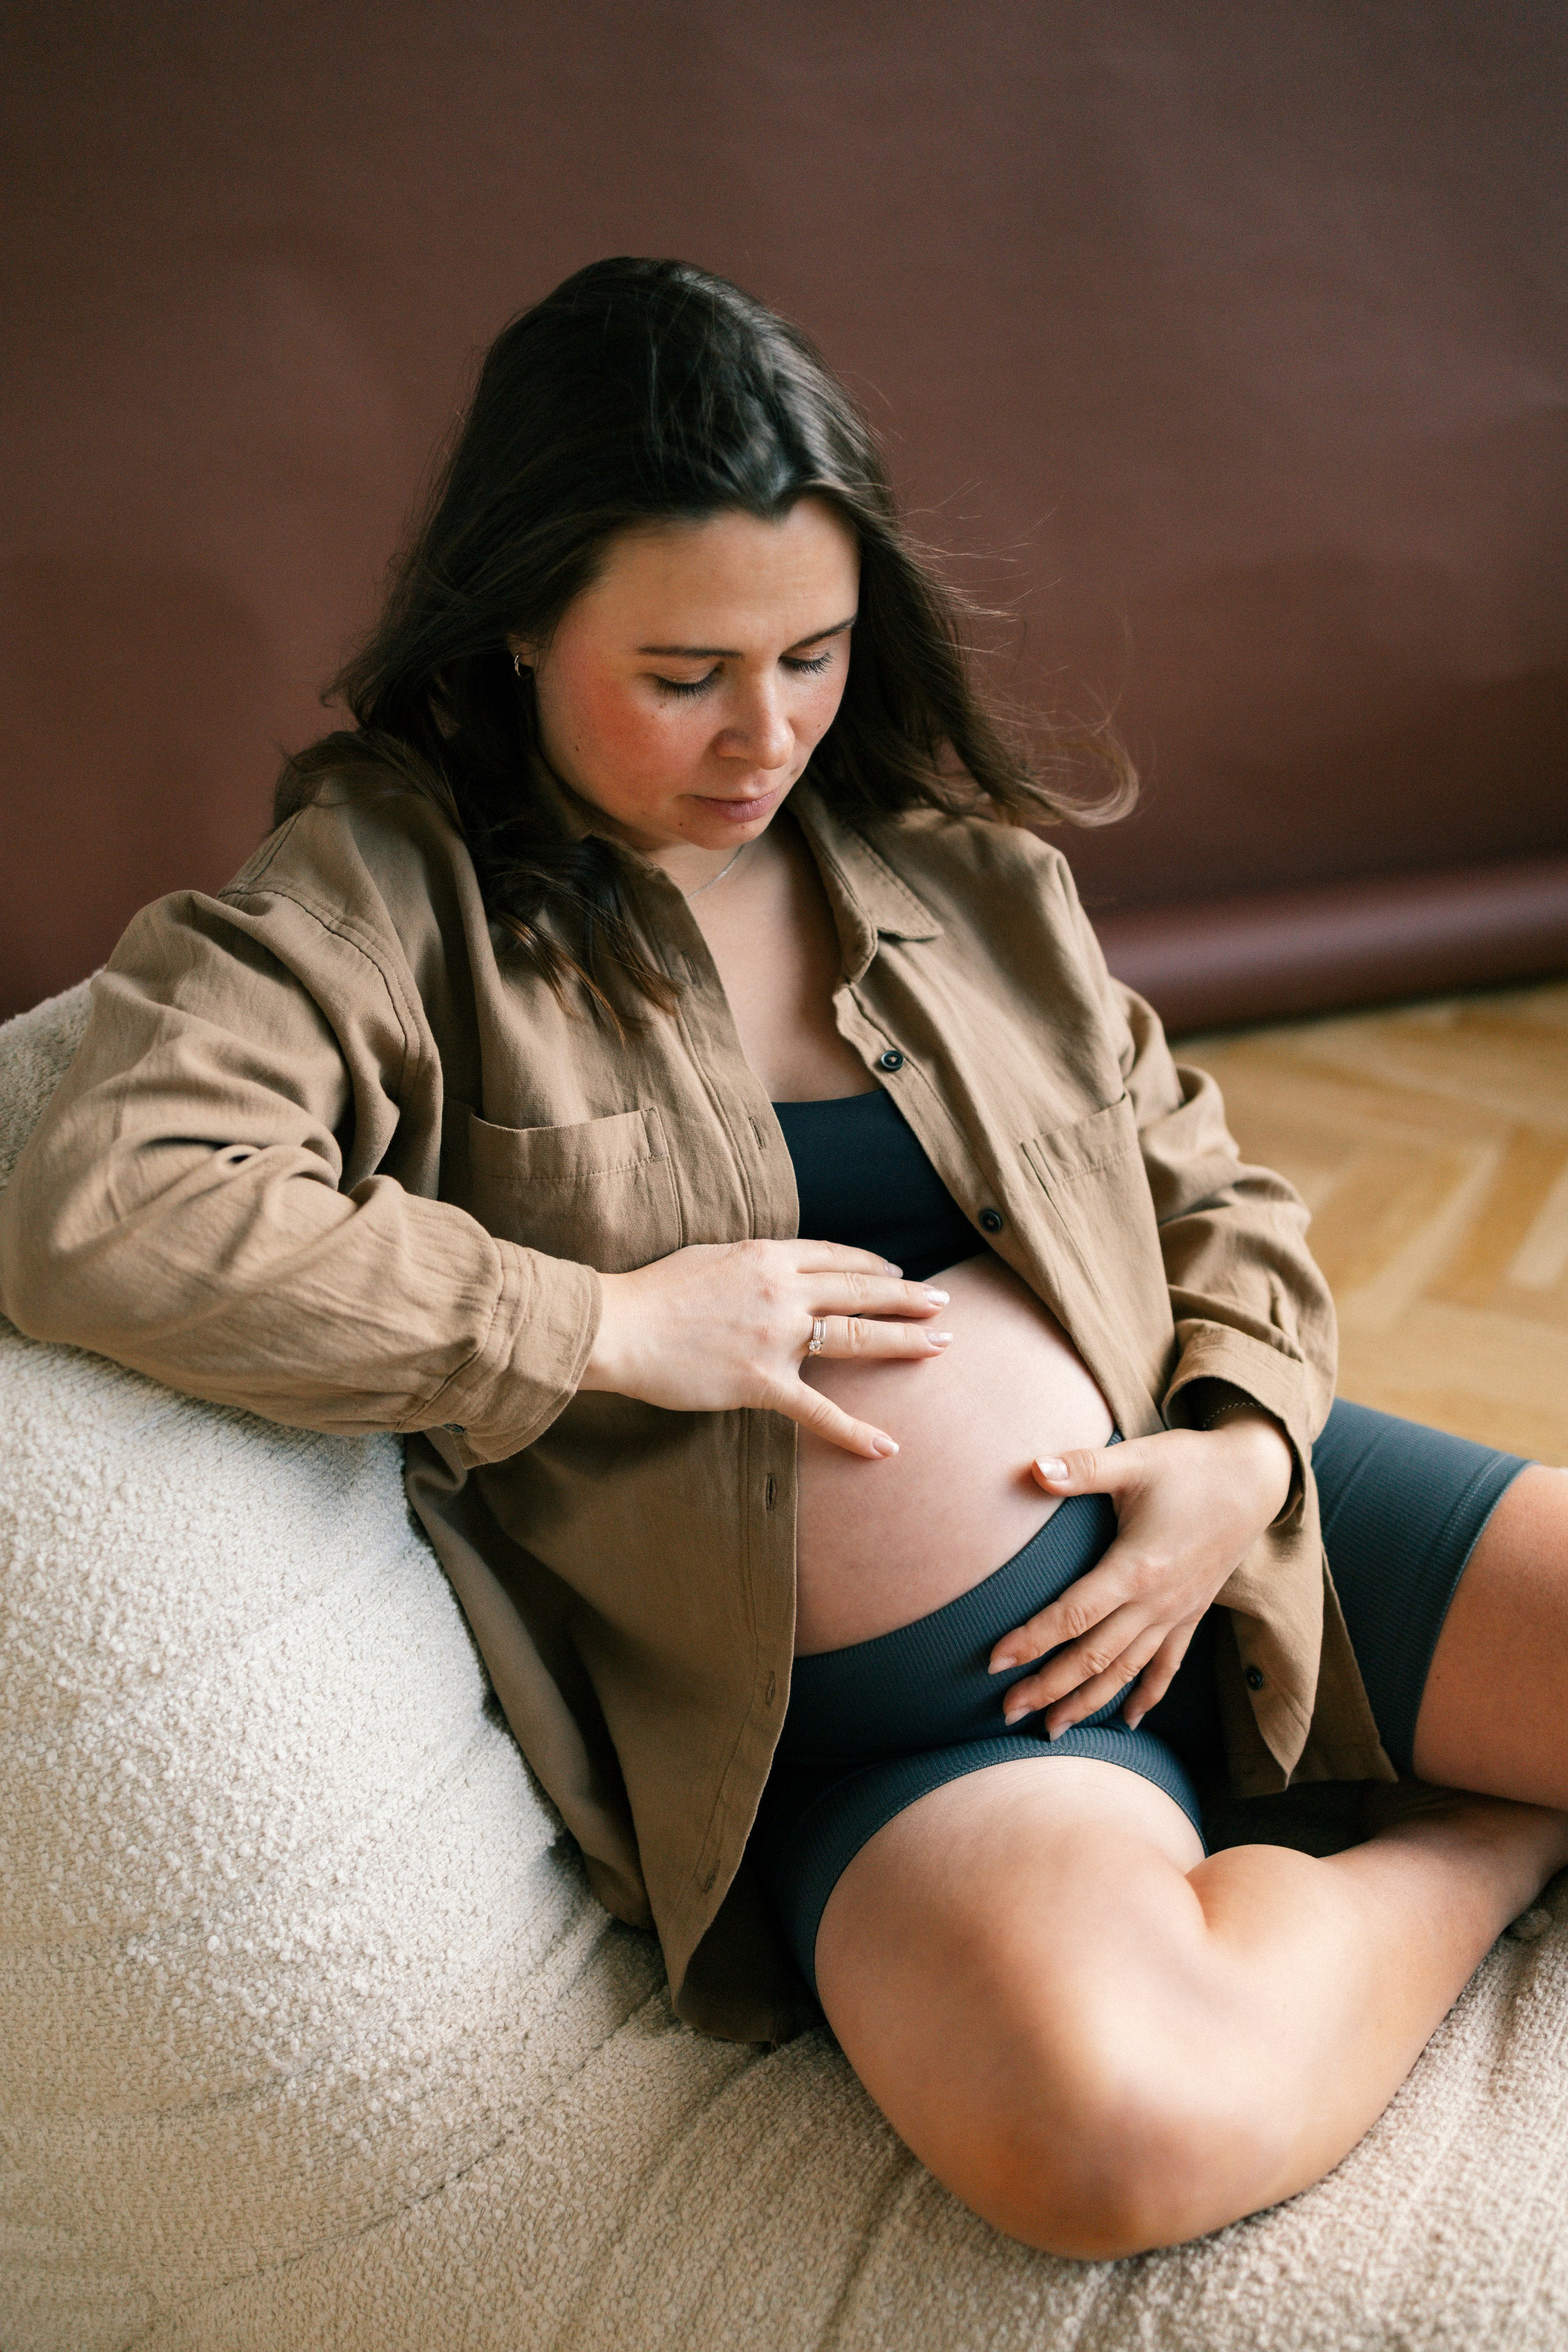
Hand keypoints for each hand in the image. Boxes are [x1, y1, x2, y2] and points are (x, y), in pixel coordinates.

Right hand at [581, 1238, 951, 1456]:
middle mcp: (781, 1290)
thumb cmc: (654, 1293)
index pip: (835, 1257)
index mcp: (767, 1257)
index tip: (897, 1275)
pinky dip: (854, 1431)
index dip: (872, 1266)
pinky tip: (886, 1447)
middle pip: (859, 1290)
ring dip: (903, 1340)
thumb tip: (773, 1266)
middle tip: (943, 1303)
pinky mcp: (761, 1382)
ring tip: (940, 1345)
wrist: (619, 1327)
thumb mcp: (710, 1257)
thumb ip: (750, 1262)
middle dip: (908, 1297)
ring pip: (855, 1335)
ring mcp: (776, 1336)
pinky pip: (818, 1409)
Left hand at [987, 1412, 1292, 1734]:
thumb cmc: (1191, 1466)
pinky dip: (1147, 1695)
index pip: (1073, 1615)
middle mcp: (1157, 1601)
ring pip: (1126, 1670)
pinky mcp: (1193, 1614)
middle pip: (1094, 1656)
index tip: (995, 1663)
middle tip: (1008, 1712)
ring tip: (1052, 1730)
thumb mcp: (1135, 1460)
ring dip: (1088, 1702)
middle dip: (1049, 1687)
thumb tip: (1032, 1467)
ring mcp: (1177, 1612)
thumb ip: (1083, 1468)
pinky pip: (1168, 1665)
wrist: (1255, 1478)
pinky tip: (1128, 1722)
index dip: (1032, 1641)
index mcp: (1137, 1567)